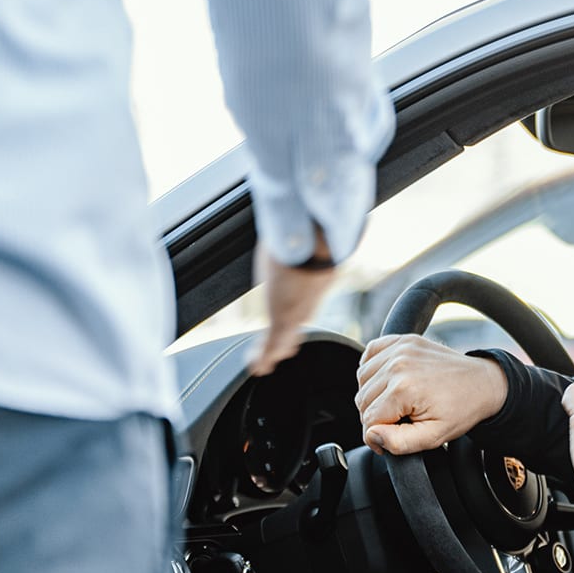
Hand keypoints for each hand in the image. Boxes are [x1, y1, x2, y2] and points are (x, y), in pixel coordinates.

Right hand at [249, 234, 337, 376]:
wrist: (314, 240)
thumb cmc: (311, 229)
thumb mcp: (307, 231)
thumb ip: (309, 228)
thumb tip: (312, 205)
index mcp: (316, 280)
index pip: (306, 302)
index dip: (298, 310)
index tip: (295, 317)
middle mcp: (309, 299)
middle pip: (297, 322)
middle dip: (288, 336)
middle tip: (281, 349)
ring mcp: (296, 312)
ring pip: (285, 337)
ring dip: (273, 350)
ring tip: (264, 363)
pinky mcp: (282, 320)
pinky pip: (271, 345)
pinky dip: (263, 357)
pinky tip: (257, 367)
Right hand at [356, 334, 509, 454]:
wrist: (483, 383)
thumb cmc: (462, 409)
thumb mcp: (434, 436)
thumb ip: (399, 442)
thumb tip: (371, 435)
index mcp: (404, 389)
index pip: (368, 420)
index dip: (377, 436)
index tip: (392, 439)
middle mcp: (398, 365)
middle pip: (362, 400)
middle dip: (376, 416)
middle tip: (399, 421)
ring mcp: (400, 348)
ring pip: (362, 379)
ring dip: (373, 394)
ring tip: (396, 402)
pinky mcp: (403, 340)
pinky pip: (370, 354)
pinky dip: (372, 369)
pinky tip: (388, 381)